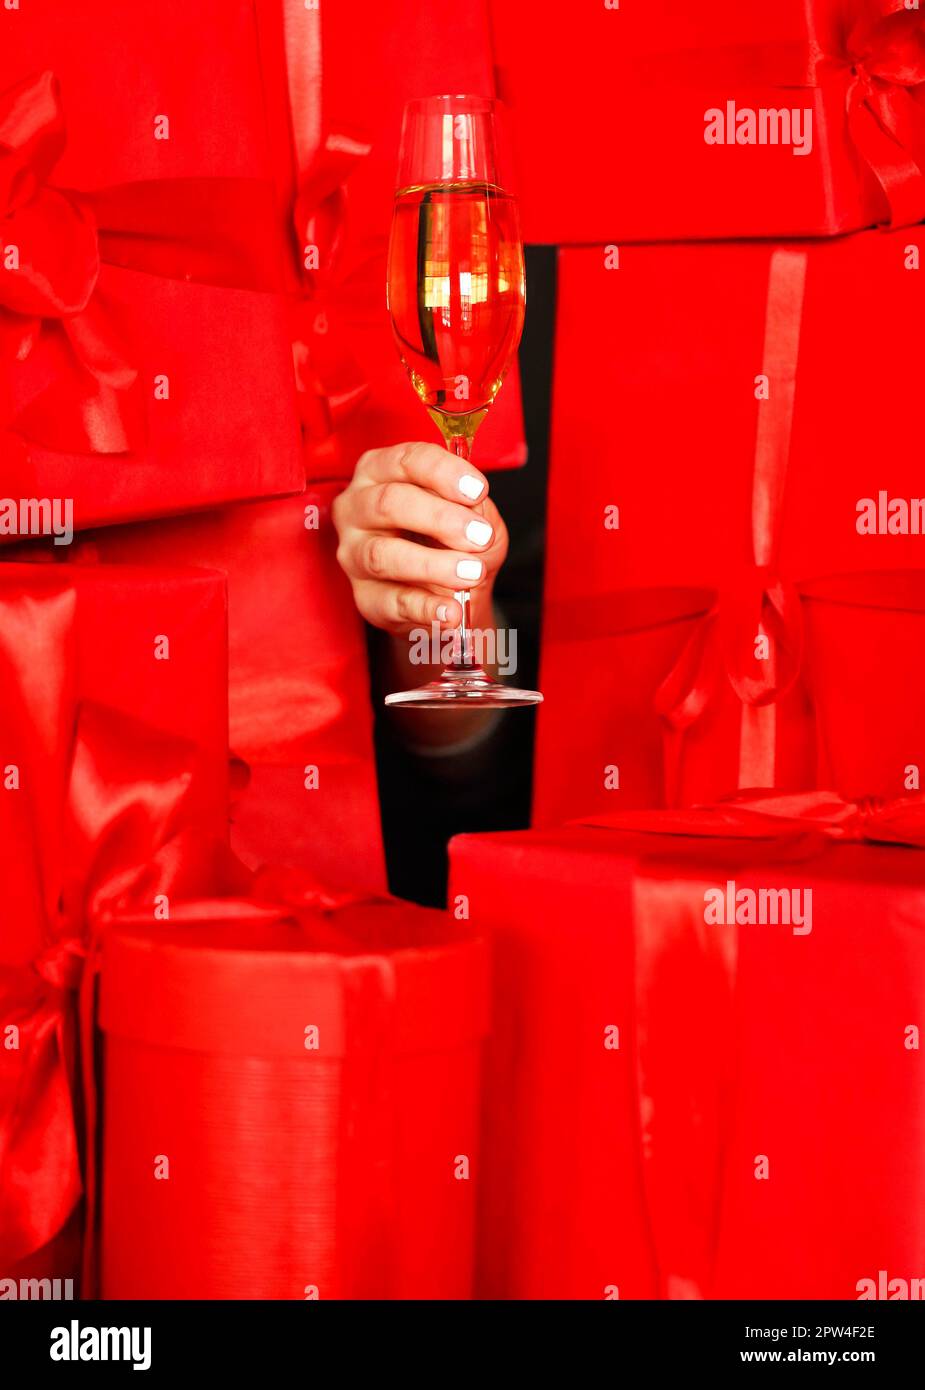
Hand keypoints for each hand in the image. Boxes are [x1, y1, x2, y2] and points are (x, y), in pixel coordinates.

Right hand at [332, 441, 507, 634]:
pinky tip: (451, 610)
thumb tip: (473, 513)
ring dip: (433, 565)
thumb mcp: (474, 514)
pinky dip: (426, 607)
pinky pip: (392, 602)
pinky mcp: (364, 597)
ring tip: (471, 572)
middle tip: (479, 536)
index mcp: (381, 472)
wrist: (449, 590)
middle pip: (389, 503)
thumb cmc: (452, 539)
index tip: (478, 491)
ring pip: (383, 555)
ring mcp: (354, 554)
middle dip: (440, 519)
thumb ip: (475, 508)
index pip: (406, 460)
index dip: (443, 473)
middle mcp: (357, 507)